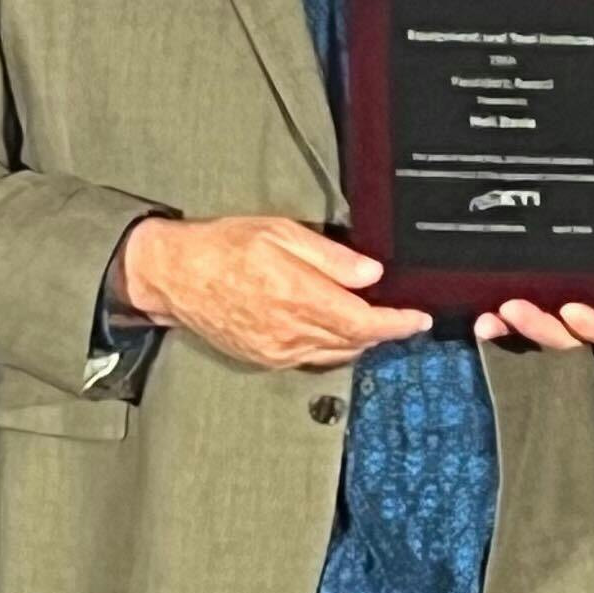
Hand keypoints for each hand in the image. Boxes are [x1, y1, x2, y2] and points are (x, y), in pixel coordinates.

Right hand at [119, 214, 430, 372]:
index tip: (419, 319)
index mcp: (300, 297)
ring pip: (336, 354)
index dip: (398, 323)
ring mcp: (277, 350)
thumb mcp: (280, 233)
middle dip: (383, 331)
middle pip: (356, 342)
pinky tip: (333, 331)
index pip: (366, 321)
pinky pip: (311, 359)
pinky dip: (331, 347)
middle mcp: (292, 332)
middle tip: (400, 316)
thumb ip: (330, 257)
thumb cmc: (222, 247)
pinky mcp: (264, 358)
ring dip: (359, 341)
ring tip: (372, 322)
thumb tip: (370, 273)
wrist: (174, 275)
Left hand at [473, 191, 593, 351]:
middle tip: (516, 308)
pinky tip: (482, 319)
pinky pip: (511, 324)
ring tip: (496, 312)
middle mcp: (584, 312)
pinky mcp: (525, 306)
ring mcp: (553, 312)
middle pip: (567, 335)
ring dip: (518, 326)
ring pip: (538, 331)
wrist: (574, 212)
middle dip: (542, 327)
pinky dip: (496, 324)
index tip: (572, 311)